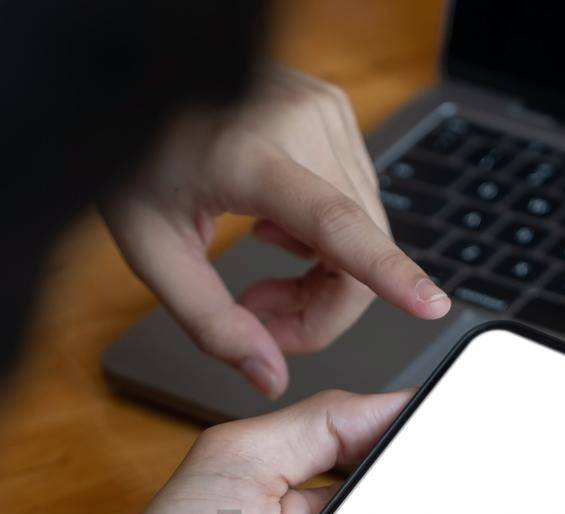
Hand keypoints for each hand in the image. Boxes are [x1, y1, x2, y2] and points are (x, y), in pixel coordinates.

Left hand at [101, 66, 451, 396]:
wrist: (139, 87)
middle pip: (358, 247)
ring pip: (365, 229)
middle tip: (261, 321)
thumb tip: (269, 375)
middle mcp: (301, 126)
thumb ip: (211, 323)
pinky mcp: (334, 113)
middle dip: (320, 306)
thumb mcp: (152, 251)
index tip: (428, 304)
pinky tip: (275, 229)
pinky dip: (325, 237)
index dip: (387, 272)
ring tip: (261, 277)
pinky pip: (356, 199)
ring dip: (322, 275)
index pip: (335, 224)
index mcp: (249, 157)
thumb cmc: (135, 158)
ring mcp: (325, 114)